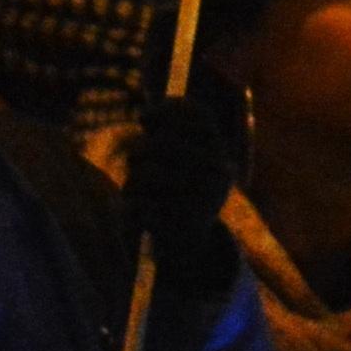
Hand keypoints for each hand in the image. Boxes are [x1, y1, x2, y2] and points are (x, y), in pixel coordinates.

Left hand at [119, 78, 244, 301]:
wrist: (193, 240)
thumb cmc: (180, 189)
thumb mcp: (183, 159)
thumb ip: (167, 134)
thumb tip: (147, 112)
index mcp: (219, 153)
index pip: (197, 117)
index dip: (167, 110)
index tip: (144, 116)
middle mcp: (216, 172)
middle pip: (160, 144)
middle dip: (139, 151)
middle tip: (136, 159)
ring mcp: (199, 199)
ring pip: (143, 174)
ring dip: (133, 182)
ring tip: (140, 190)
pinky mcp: (177, 224)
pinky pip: (136, 203)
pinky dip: (131, 207)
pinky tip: (141, 212)